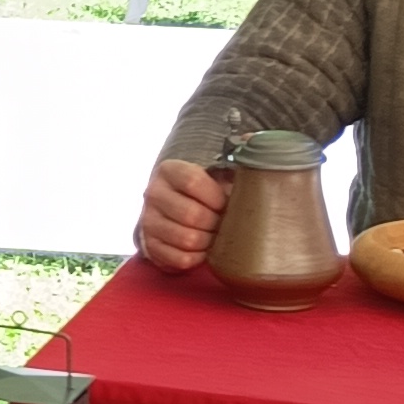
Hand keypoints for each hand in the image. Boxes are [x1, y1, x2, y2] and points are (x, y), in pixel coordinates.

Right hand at [137, 158, 227, 273]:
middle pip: (191, 214)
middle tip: (225, 224)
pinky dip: (198, 258)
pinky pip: (180, 259)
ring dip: (209, 242)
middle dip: (216, 223)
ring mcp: (148, 221)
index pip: (193, 181)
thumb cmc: (202, 193)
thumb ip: (233, 161)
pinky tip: (203, 250)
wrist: (170, 213)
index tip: (226, 203)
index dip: (217, 197)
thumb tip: (255, 144)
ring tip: (216, 237)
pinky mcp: (149, 246)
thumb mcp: (212, 173)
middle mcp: (153, 194)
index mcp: (169, 171)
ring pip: (186, 239)